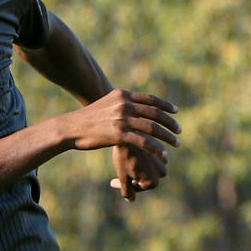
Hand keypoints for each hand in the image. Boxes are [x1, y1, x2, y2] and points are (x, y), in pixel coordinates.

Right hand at [57, 89, 179, 154]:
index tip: (176, 112)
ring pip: (152, 128)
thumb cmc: (87, 119)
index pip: (150, 99)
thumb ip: (121, 104)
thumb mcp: (106, 105)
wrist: (71, 128)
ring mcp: (122, 119)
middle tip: (179, 130)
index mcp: (123, 95)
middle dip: (170, 123)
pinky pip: (144, 142)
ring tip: (177, 143)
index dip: (166, 105)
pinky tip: (163, 155)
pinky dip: (156, 149)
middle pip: (155, 113)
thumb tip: (134, 107)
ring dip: (168, 137)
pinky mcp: (119, 134)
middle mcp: (124, 104)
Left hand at [110, 141, 166, 201]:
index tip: (113, 181)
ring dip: (139, 168)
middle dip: (133, 177)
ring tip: (125, 163)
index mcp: (152, 181)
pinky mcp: (162, 150)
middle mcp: (162, 172)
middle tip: (120, 173)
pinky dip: (143, 159)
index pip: (138, 188)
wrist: (130, 132)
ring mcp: (164, 161)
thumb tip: (131, 200)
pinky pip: (152, 159)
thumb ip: (127, 190)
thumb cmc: (124, 156)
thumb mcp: (123, 175)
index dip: (126, 186)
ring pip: (148, 169)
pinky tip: (132, 154)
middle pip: (145, 179)